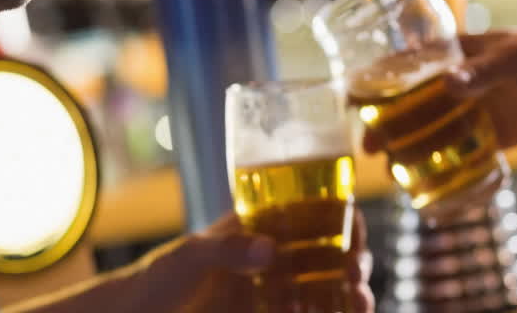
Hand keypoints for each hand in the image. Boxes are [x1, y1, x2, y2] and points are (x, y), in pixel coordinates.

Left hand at [136, 211, 373, 312]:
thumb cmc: (156, 279)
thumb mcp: (188, 256)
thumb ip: (226, 249)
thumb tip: (269, 250)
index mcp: (256, 228)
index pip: (308, 212)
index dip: (339, 217)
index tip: (354, 229)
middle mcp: (271, 258)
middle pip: (326, 253)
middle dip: (351, 261)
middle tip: (356, 275)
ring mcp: (270, 292)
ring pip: (322, 289)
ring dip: (347, 295)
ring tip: (360, 303)